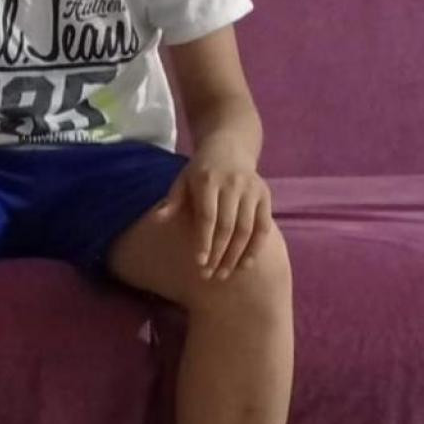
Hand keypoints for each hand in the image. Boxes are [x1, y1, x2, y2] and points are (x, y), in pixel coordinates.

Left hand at [155, 159, 272, 281]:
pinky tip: (245, 265)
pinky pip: (263, 227)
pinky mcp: (265, 195)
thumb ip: (173, 200)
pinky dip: (255, 248)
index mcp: (208, 180)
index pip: (207, 216)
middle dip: (218, 253)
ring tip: (224, 274)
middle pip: (227, 226)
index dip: (204, 241)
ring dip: (236, 255)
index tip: (199, 263)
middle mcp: (233, 184)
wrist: (229, 148)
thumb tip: (158, 219)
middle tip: (209, 275)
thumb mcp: (183, 179)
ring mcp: (251, 189)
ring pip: (247, 229)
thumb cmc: (200, 171)